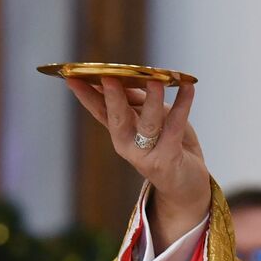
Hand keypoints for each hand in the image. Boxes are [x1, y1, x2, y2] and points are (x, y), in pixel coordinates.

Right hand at [66, 77, 210, 250]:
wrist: (186, 184)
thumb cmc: (166, 145)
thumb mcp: (147, 119)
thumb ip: (136, 101)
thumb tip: (125, 76)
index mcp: (119, 133)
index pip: (99, 110)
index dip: (85, 95)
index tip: (71, 77)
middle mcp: (128, 145)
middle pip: (117, 118)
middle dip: (113, 98)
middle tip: (108, 77)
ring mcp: (147, 154)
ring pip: (148, 123)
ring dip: (151, 100)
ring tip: (154, 80)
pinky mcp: (168, 158)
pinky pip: (176, 127)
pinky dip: (183, 105)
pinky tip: (188, 87)